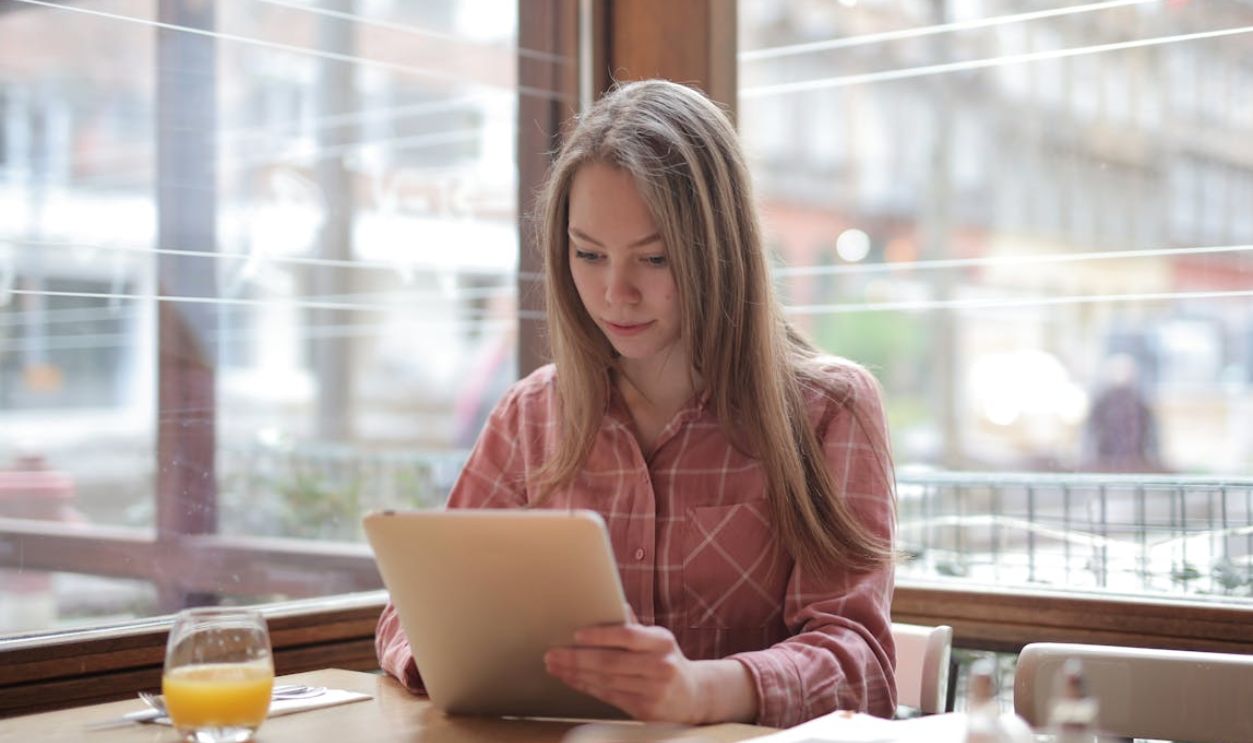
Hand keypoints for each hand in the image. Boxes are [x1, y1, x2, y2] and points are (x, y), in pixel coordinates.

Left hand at [544, 623, 756, 723]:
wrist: (693, 695)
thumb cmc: (666, 660)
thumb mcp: (657, 639)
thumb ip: (633, 625)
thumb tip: (610, 602)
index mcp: (662, 641)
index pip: (628, 636)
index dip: (601, 635)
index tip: (576, 634)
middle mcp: (661, 666)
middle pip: (611, 663)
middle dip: (577, 659)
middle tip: (552, 655)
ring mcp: (655, 691)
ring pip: (606, 682)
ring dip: (576, 675)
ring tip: (555, 667)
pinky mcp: (646, 711)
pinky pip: (609, 697)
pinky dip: (587, 687)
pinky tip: (572, 680)